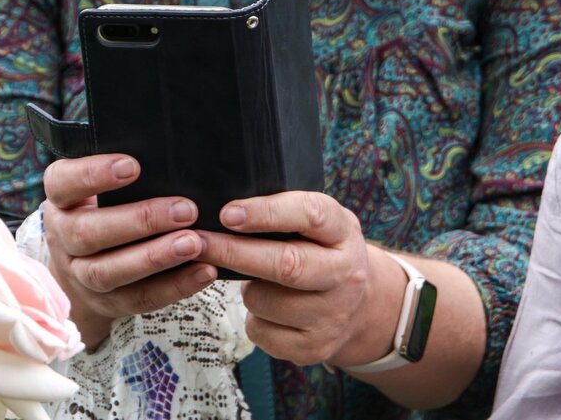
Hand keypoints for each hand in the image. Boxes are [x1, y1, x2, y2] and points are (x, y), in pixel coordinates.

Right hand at [42, 154, 217, 347]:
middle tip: (186, 210)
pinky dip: (174, 286)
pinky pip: (138, 298)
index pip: (64, 183)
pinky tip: (203, 271)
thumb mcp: (102, 186)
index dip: (93, 175)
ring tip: (194, 243)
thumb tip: (172, 153)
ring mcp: (81, 275)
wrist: (84, 264)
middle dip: (140, 221)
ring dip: (156, 257)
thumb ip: (125, 171)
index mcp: (61, 200)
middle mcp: (63, 238)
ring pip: (110, 271)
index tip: (132, 166)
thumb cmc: (106, 207)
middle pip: (89, 233)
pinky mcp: (107, 302)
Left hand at [196, 191, 405, 366]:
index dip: (267, 213)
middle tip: (198, 243)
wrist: (361, 306)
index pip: (310, 215)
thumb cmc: (323, 252)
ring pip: (264, 300)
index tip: (229, 213)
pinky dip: (254, 318)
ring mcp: (333, 315)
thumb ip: (286, 213)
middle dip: (235, 253)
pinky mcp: (315, 348)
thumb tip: (225, 214)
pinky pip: (261, 331)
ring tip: (259, 280)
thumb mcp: (319, 224)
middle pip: (286, 265)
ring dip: (247, 289)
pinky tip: (270, 309)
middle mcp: (345, 274)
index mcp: (343, 232)